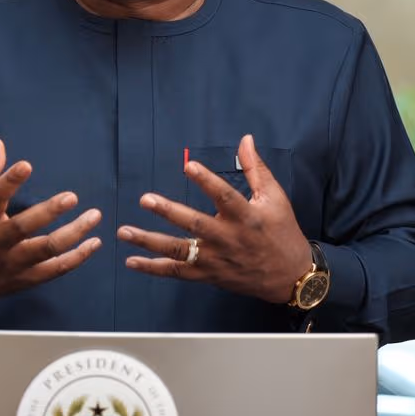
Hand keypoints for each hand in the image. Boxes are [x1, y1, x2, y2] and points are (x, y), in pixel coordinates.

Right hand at [0, 139, 101, 313]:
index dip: (9, 182)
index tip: (26, 165)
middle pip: (23, 228)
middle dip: (48, 212)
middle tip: (72, 196)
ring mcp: (11, 264)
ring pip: (46, 251)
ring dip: (74, 234)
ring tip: (94, 215)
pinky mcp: (24, 279)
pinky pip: (55, 270)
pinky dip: (77, 258)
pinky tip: (94, 242)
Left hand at [118, 134, 311, 304]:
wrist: (290, 276)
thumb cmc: (282, 231)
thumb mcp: (275, 197)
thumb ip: (256, 168)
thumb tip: (245, 139)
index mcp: (246, 216)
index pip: (224, 196)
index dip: (207, 181)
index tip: (188, 165)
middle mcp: (228, 239)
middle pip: (195, 225)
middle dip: (169, 212)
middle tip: (145, 199)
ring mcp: (216, 259)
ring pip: (179, 251)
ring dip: (150, 241)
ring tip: (124, 231)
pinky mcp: (208, 275)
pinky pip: (177, 272)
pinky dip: (153, 268)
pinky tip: (132, 261)